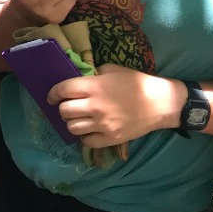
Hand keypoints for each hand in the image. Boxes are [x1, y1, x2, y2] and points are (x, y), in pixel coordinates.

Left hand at [50, 65, 185, 148]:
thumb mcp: (113, 70)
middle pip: (64, 111)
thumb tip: (80, 81)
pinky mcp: (110, 138)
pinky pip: (86, 141)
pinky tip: (90, 130)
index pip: (63, 90)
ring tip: (79, 119)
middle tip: (68, 107)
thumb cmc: (137, 82)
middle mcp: (95, 106)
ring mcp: (102, 124)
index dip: (53, 93)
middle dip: (62, 108)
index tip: (52, 96)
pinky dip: (85, 136)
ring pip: (72, 128)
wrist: (160, 103)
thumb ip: (94, 75)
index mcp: (94, 86)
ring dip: (72, 122)